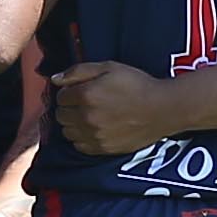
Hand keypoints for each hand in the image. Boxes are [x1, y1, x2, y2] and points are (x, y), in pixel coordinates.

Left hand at [55, 61, 186, 155]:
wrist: (161, 109)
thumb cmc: (136, 84)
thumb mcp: (109, 67)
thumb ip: (78, 71)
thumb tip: (55, 79)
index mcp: (86, 95)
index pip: (61, 97)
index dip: (69, 92)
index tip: (80, 91)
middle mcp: (87, 117)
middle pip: (61, 116)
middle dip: (68, 108)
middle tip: (83, 104)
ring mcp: (94, 135)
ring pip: (67, 133)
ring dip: (73, 124)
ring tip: (87, 117)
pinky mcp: (103, 149)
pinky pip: (79, 146)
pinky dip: (81, 138)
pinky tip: (93, 130)